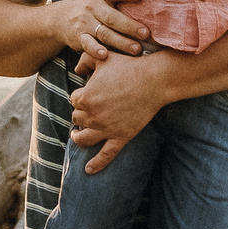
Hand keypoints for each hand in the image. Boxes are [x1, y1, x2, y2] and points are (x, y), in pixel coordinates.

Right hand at [49, 0, 149, 59]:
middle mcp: (93, 7)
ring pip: (104, 33)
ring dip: (121, 42)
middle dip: (130, 26)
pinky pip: (88, 44)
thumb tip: (155, 6)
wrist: (62, 18)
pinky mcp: (79, 37)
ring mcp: (85, 22)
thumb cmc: (95, 10)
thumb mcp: (104, 0)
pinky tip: (105, 55)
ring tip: (137, 49)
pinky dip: (95, 50)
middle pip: (112, 17)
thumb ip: (122, 1)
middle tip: (146, 33)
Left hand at [68, 48, 179, 173]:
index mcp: (85, 97)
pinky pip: (105, 155)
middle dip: (81, 113)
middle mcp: (92, 116)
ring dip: (78, 137)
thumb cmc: (128, 66)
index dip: (81, 95)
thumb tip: (77, 69)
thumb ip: (85, 59)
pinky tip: (88, 171)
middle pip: (77, 118)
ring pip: (83, 139)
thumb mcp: (103, 58)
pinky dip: (96, 164)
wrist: (153, 81)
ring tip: (77, 136)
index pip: (74, 100)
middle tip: (89, 109)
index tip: (89, 92)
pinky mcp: (120, 137)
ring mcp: (106, 129)